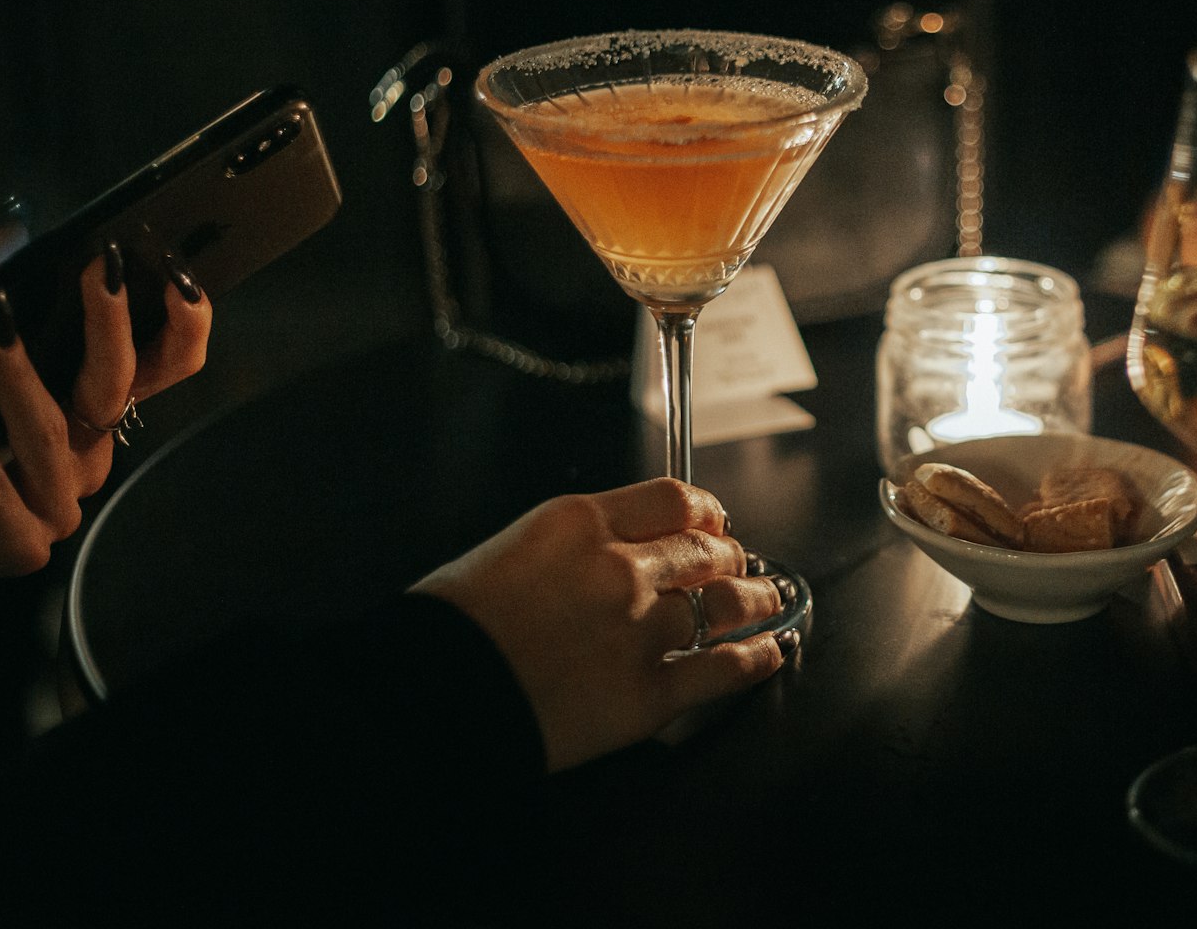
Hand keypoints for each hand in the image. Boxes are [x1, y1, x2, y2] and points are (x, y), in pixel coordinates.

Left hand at [0, 248, 211, 574]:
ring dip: (15, 373)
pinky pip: (3, 504)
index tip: (171, 271)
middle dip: (112, 323)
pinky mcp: (24, 544)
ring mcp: (58, 498)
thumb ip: (27, 311)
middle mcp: (89, 449)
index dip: (185, 318)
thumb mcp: (13, 356)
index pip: (174, 359)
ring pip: (49, 428)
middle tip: (98, 266)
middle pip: (123, 383)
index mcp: (94, 407)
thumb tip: (30, 234)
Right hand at [412, 479, 790, 772]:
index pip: (673, 499)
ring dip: (754, 600)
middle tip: (735, 564)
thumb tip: (611, 552)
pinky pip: (722, 669)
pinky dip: (755, 659)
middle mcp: (621, 567)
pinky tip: (770, 650)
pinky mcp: (647, 694)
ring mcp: (640, 630)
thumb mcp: (508, 550)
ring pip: (725, 604)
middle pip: (706, 549)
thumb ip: (571, 546)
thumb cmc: (448, 630)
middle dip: (728, 556)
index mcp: (581, 522)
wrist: (425, 697)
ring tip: (768, 599)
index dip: (705, 511)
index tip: (712, 520)